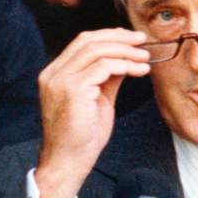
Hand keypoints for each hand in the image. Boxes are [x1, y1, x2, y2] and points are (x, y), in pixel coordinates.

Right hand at [34, 29, 150, 197]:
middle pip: (88, 40)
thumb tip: (125, 59)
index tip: (132, 40)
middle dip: (119, 37)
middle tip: (142, 42)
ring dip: (126, 51)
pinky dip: (125, 65)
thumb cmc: (81, 137)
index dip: (109, 36)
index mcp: (55, 74)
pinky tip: (139, 71)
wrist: (68, 162)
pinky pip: (104, 67)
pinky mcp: (73, 90)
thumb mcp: (97, 100)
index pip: (82, 42)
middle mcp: (53, 74)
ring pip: (97, 50)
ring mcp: (61, 81)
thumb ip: (107, 78)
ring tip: (144, 59)